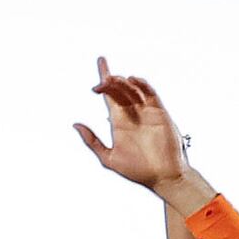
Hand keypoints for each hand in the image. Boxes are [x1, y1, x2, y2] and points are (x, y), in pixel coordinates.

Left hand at [73, 60, 189, 197]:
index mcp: (118, 122)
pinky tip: (132, 80)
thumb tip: (76, 125)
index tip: (101, 61)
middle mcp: (132, 114)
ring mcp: (146, 112)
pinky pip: (150, 94)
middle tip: (102, 80)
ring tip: (113, 80)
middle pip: (119, 89)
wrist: (163, 177)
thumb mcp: (108, 157)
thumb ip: (92, 141)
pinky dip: (142, 85)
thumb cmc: (137, 171)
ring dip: (123, 82)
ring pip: (133, 89)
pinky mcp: (160, 113)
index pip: (109, 95)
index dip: (104, 79)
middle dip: (110, 81)